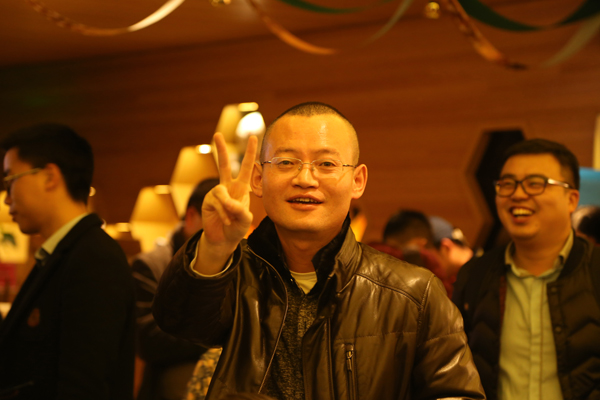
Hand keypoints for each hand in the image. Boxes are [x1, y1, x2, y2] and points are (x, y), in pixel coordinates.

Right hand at [195, 132, 257, 272]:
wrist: (224, 239)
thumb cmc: (237, 227)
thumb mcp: (245, 219)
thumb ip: (239, 209)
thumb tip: (226, 200)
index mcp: (241, 188)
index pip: (247, 167)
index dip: (250, 152)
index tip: (254, 136)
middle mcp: (228, 187)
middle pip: (224, 165)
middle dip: (221, 149)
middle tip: (217, 134)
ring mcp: (217, 193)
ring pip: (221, 191)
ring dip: (227, 207)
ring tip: (230, 218)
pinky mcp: (208, 200)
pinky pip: (217, 202)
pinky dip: (223, 213)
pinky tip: (225, 220)